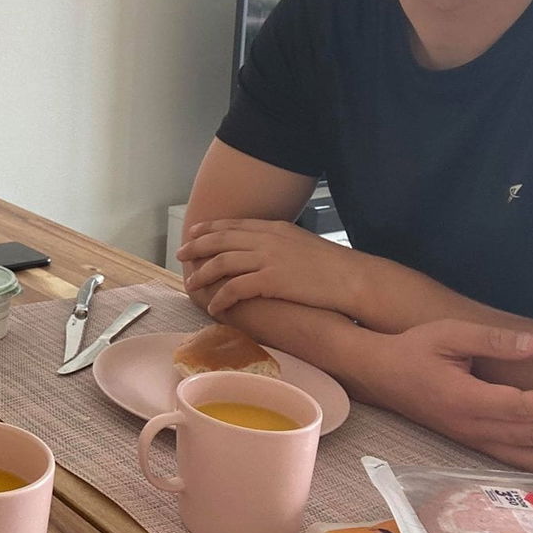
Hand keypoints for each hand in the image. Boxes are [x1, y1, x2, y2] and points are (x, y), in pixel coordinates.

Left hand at [177, 218, 363, 317]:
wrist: (352, 278)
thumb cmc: (332, 265)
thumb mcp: (301, 242)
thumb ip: (278, 241)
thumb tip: (264, 247)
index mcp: (274, 227)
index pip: (233, 225)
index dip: (209, 229)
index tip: (193, 233)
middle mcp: (267, 238)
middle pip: (220, 239)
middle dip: (196, 247)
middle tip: (180, 255)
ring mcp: (268, 258)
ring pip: (222, 262)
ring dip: (203, 274)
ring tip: (191, 285)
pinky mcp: (271, 280)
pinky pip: (236, 288)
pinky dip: (221, 298)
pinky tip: (214, 307)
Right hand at [357, 320, 532, 472]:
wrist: (380, 374)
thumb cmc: (413, 348)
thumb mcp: (447, 333)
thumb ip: (490, 339)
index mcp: (465, 399)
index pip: (523, 407)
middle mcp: (471, 427)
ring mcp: (472, 440)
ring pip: (529, 456)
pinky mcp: (474, 444)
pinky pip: (517, 461)